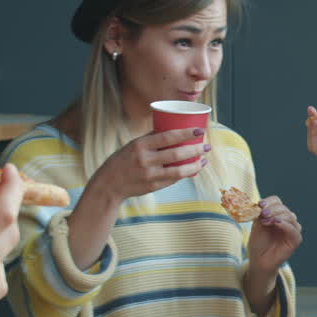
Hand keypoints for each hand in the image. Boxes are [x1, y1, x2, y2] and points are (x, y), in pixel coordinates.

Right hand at [90, 128, 210, 201]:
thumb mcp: (133, 145)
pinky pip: (173, 179)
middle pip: (176, 154)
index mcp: (140, 145)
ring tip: (204, 160)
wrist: (109, 184)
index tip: (199, 130)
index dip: (185, 133)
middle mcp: (145, 160)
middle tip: (207, 146)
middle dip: (195, 149)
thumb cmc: (123, 160)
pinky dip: (185, 174)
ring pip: (178, 171)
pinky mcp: (153, 186)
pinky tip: (193, 169)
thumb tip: (175, 130)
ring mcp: (150, 175)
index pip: (167, 137)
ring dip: (195, 165)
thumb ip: (152, 139)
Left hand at [246, 195, 302, 274]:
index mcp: (277, 215)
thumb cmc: (258, 243)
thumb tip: (262, 205)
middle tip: (262, 214)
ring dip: (277, 215)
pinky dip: (285, 224)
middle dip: (272, 209)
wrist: (259, 260)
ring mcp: (292, 230)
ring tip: (265, 221)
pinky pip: (294, 228)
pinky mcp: (296, 239)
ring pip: (290, 216)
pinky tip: (276, 222)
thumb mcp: (257, 225)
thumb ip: (261, 215)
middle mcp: (286, 220)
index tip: (259, 205)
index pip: (277, 202)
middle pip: (283, 208)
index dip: (269, 201)